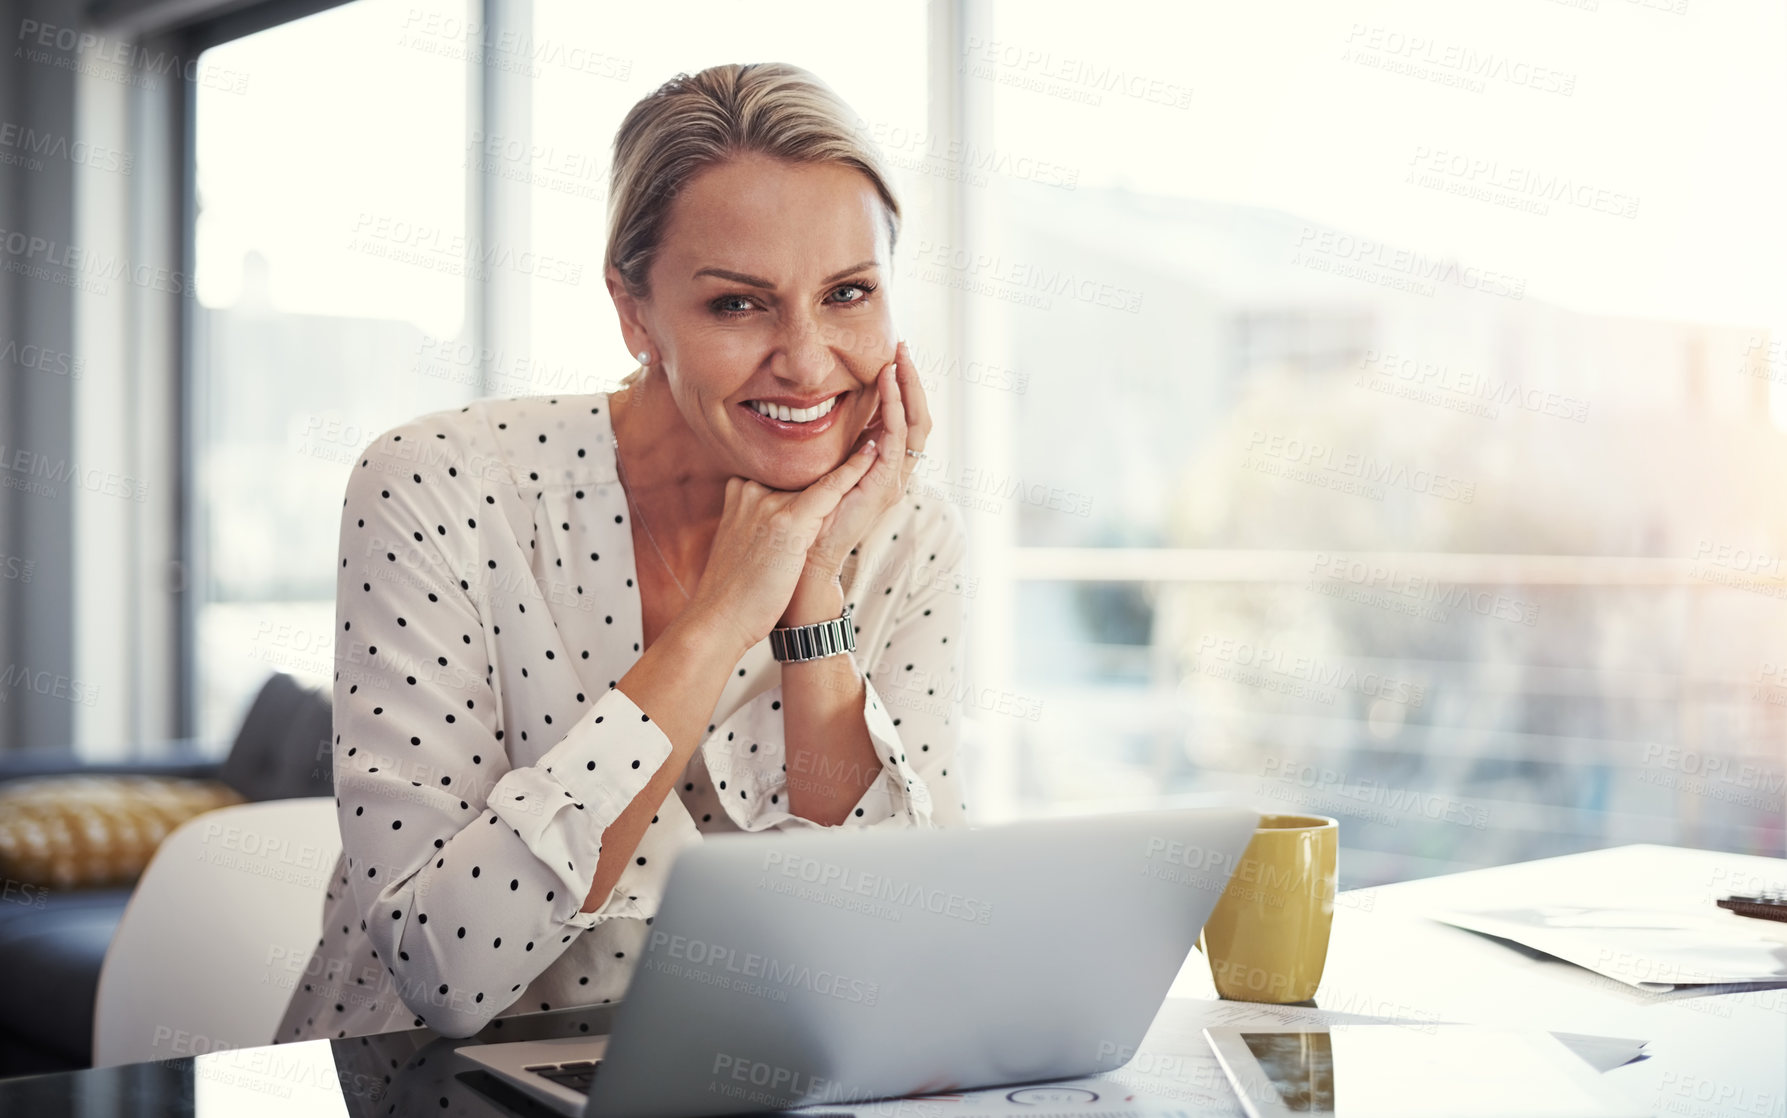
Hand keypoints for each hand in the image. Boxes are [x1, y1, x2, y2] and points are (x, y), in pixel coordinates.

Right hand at [683, 439, 882, 658]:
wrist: (719, 618)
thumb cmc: (735, 591)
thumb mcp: (740, 542)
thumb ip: (755, 520)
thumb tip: (776, 521)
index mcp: (740, 492)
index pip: (784, 471)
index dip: (811, 467)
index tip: (833, 454)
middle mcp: (752, 490)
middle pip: (801, 470)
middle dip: (829, 466)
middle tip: (860, 442)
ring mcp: (768, 503)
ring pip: (818, 474)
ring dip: (849, 460)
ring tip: (873, 440)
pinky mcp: (789, 521)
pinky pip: (830, 487)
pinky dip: (854, 470)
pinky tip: (872, 453)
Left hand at [802, 339, 931, 582]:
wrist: (808, 556)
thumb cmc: (813, 515)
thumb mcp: (829, 469)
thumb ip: (839, 446)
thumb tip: (828, 411)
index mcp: (886, 465)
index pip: (905, 418)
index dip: (904, 387)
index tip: (895, 355)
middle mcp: (897, 471)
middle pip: (919, 416)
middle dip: (913, 380)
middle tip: (904, 347)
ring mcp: (894, 480)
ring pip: (914, 425)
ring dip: (907, 389)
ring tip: (898, 360)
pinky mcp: (884, 486)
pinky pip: (895, 440)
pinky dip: (893, 411)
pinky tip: (887, 387)